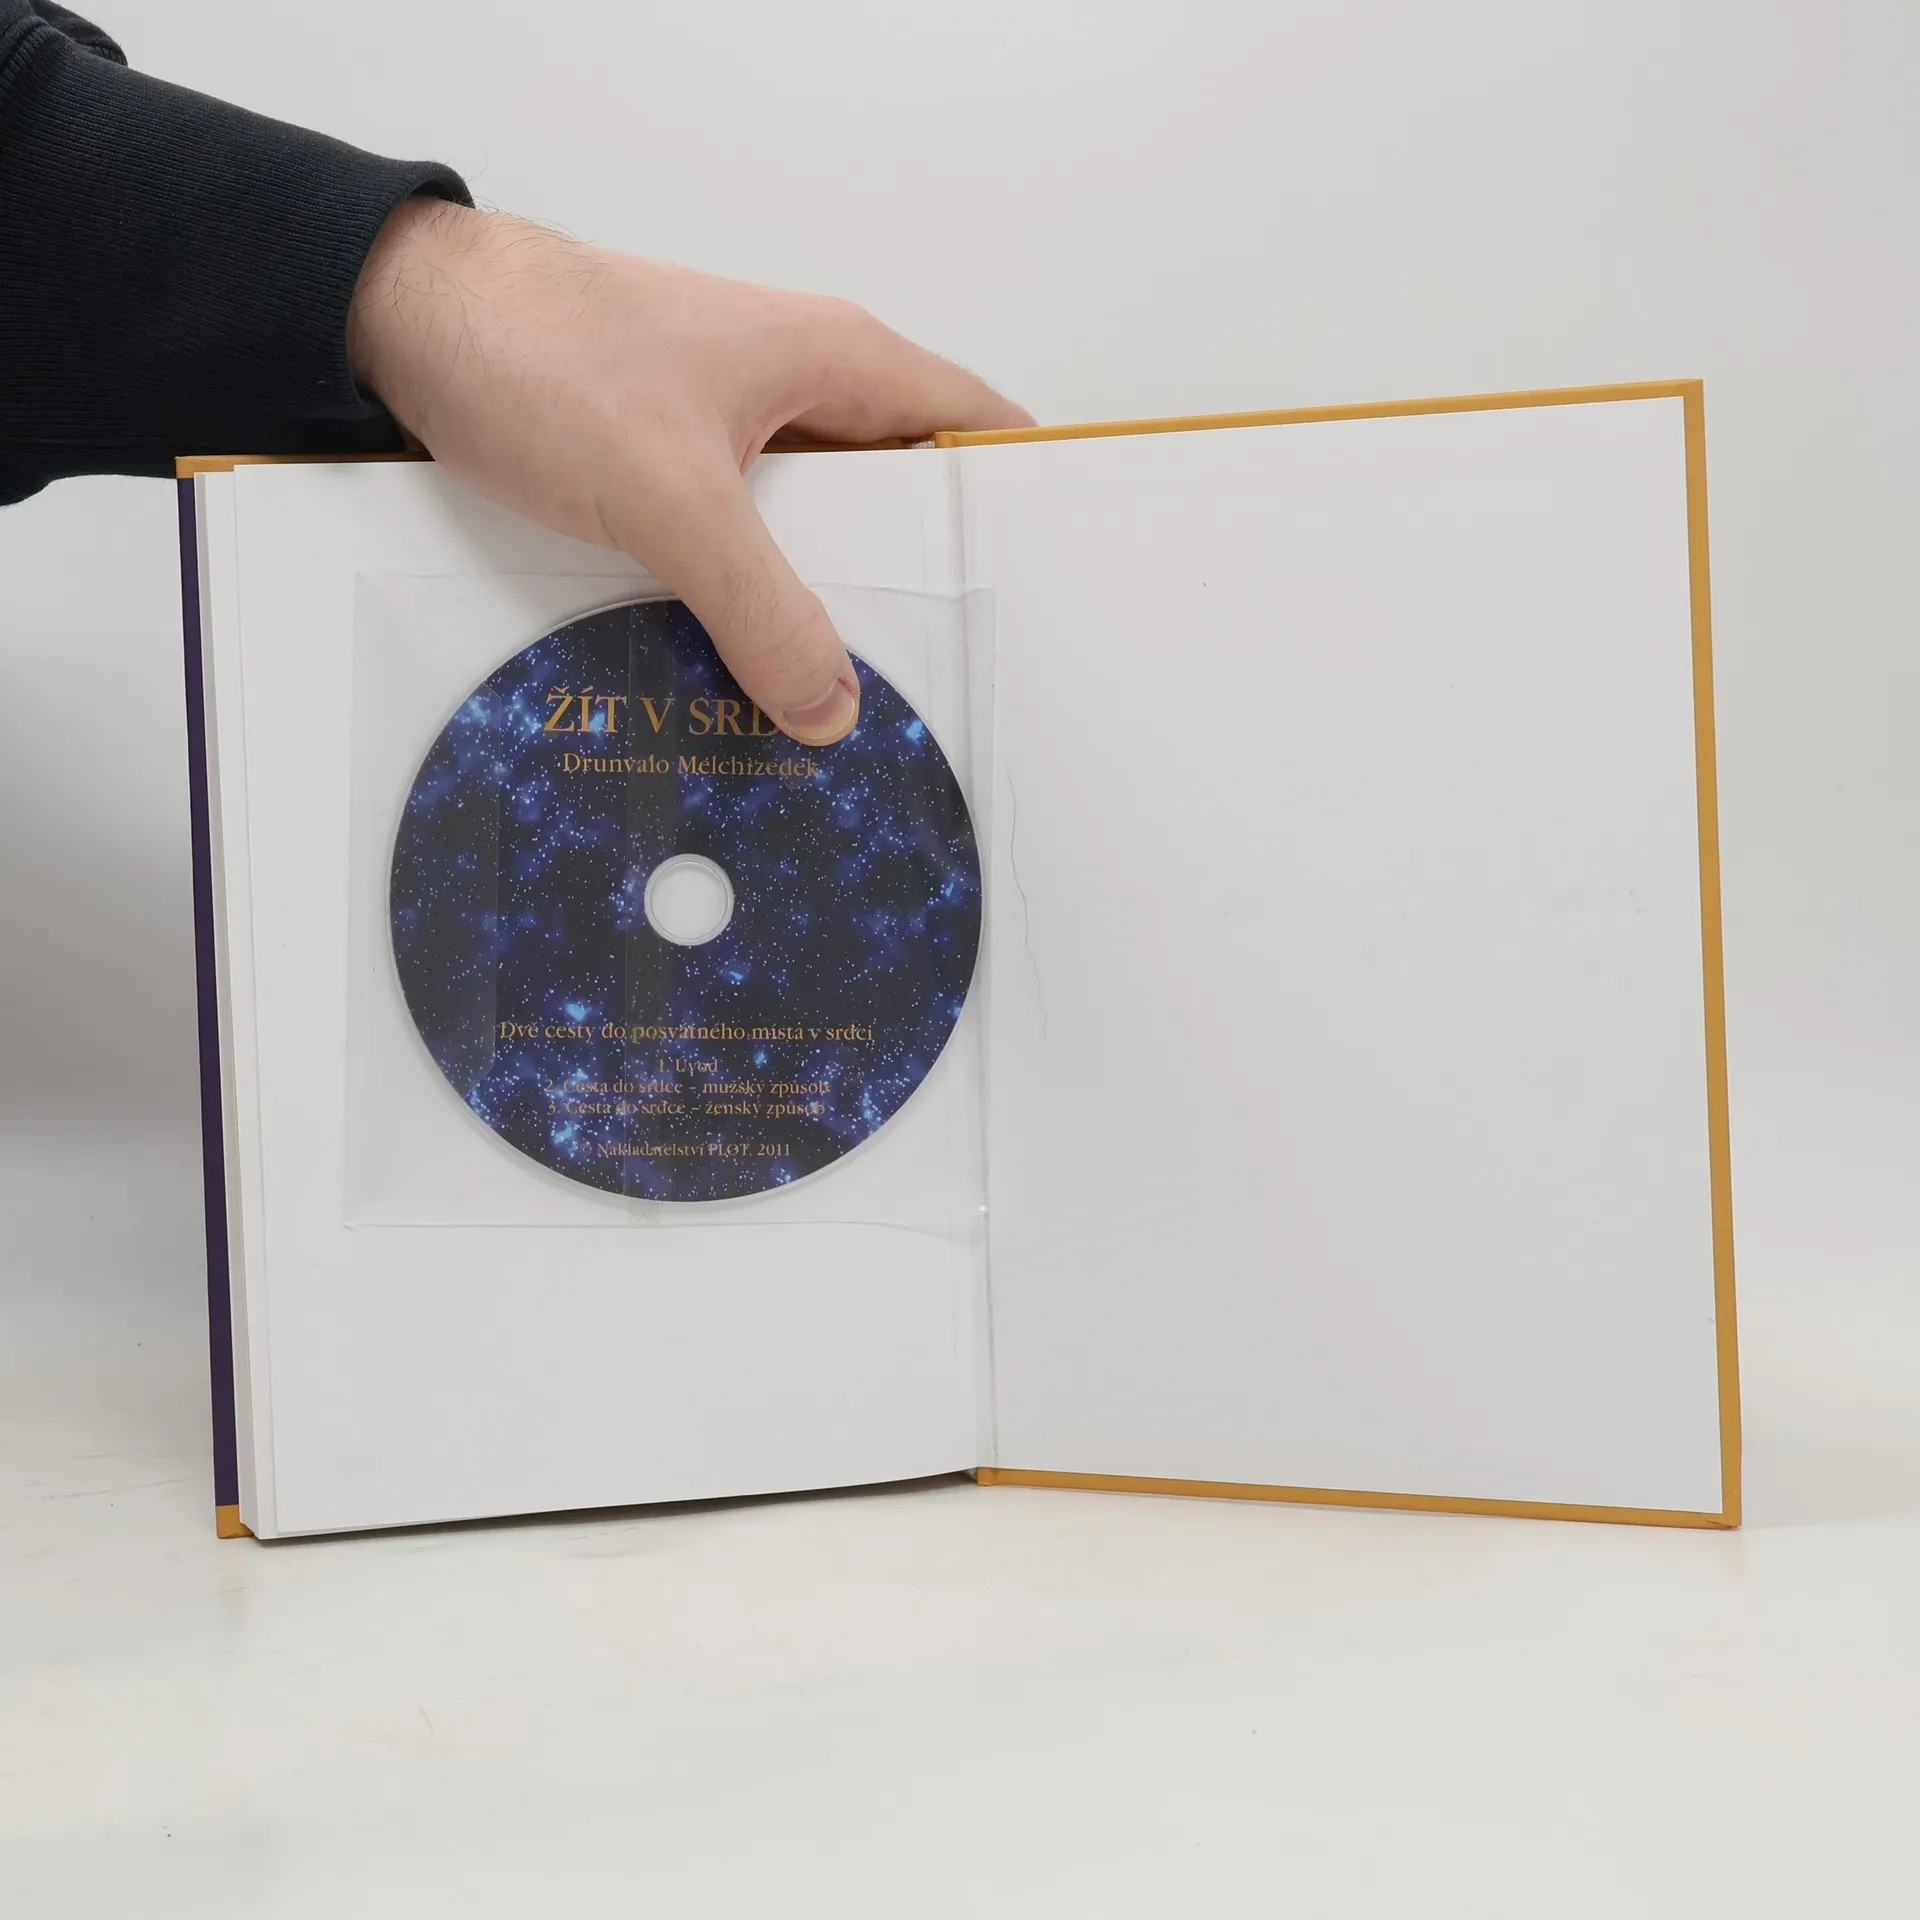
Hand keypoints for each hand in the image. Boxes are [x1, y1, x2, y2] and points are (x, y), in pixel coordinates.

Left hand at [346, 199, 1031, 743]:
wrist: (396, 320)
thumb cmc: (540, 357)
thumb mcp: (671, 497)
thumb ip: (760, 607)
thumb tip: (832, 710)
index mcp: (837, 361)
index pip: (975, 428)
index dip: (1012, 512)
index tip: (1028, 607)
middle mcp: (798, 389)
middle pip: (899, 501)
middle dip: (916, 589)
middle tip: (938, 689)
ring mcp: (732, 430)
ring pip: (814, 534)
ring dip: (822, 608)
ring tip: (846, 707)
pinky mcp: (671, 467)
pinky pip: (741, 548)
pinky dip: (749, 605)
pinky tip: (745, 677)